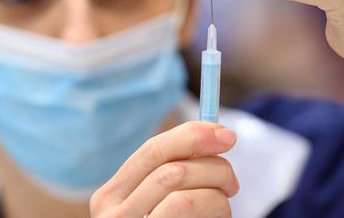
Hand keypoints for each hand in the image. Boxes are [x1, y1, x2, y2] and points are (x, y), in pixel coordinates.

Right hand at [90, 122, 238, 216]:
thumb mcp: (157, 203)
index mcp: (110, 196)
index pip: (152, 150)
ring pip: (183, 191)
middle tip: (233, 181)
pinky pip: (189, 211)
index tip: (225, 134)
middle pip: (172, 169)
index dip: (192, 135)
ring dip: (217, 193)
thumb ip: (175, 172)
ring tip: (225, 204)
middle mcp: (113, 215)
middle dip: (213, 166)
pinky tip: (218, 216)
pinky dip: (215, 209)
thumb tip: (216, 134)